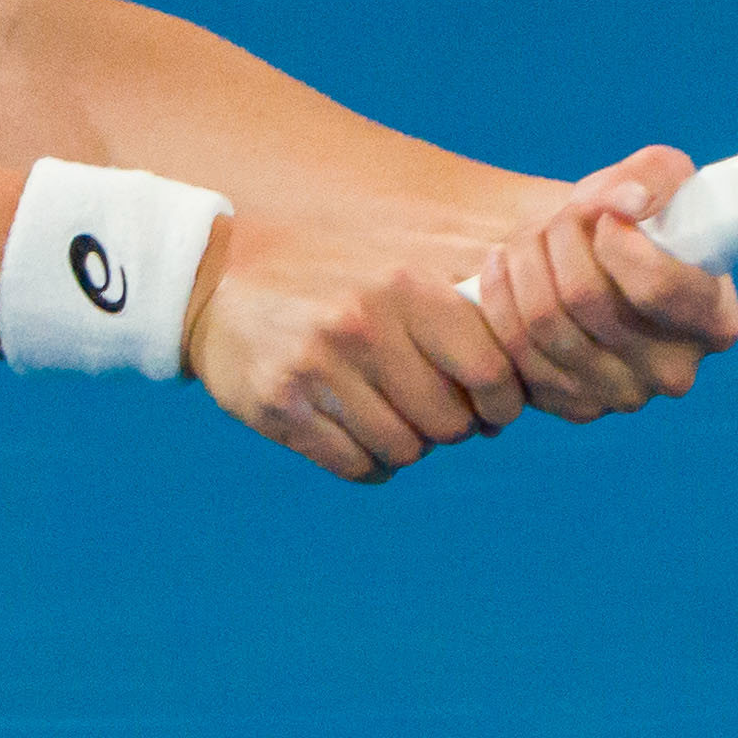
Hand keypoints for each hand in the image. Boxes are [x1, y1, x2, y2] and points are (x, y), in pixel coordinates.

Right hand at [181, 189, 533, 483]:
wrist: (212, 284)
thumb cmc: (327, 284)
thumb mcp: (394, 273)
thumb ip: (458, 311)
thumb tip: (526, 379)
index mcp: (404, 284)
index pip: (490, 370)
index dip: (502, 401)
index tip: (493, 407)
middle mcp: (362, 322)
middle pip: (449, 421)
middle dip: (451, 428)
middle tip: (435, 415)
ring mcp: (315, 366)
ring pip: (403, 448)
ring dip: (407, 446)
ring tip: (392, 420)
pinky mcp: (277, 405)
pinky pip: (354, 465)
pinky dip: (369, 463)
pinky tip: (358, 438)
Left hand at [460, 147, 737, 421]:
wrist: (588, 263)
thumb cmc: (634, 222)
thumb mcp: (657, 179)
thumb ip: (651, 177)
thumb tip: (627, 204)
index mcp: (714, 321)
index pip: (656, 287)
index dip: (615, 239)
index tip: (604, 215)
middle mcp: (674, 371)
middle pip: (586, 298)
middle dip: (558, 238)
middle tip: (558, 218)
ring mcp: (620, 396)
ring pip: (543, 322)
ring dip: (522, 262)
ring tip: (528, 237)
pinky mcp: (568, 405)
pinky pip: (512, 352)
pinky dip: (498, 297)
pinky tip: (504, 270)